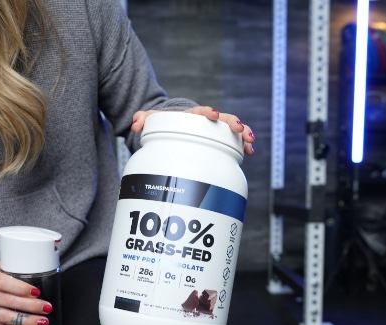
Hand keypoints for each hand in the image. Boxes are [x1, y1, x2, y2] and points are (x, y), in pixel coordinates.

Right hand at [0, 262, 52, 324]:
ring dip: (25, 321)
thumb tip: (35, 269)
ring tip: (41, 322)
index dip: (20, 288)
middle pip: (7, 301)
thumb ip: (10, 268)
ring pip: (4, 317)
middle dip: (29, 306)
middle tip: (46, 308)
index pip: (3, 283)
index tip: (36, 292)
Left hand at [131, 106, 255, 155]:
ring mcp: (214, 130)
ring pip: (231, 130)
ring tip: (251, 143)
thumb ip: (143, 118)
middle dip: (232, 123)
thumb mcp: (152, 120)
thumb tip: (135, 123)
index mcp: (191, 115)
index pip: (200, 112)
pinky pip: (232, 141)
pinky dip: (242, 145)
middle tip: (241, 129)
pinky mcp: (218, 139)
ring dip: (242, 135)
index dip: (207, 113)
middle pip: (222, 119)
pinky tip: (249, 152)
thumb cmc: (164, 122)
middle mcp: (205, 120)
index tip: (213, 114)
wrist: (173, 125)